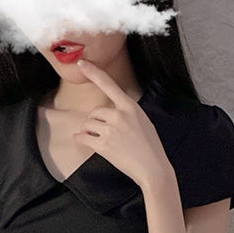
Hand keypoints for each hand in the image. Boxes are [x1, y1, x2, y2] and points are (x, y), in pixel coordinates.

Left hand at [73, 59, 175, 191]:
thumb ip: (125, 113)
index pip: (109, 85)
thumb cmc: (150, 147)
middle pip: (94, 112)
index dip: (94, 72)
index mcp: (130, 107)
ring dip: (89, 131)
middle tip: (105, 133)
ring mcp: (110, 130)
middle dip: (95, 121)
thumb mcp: (143, 121)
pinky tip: (84, 141)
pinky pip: (83, 137)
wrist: (153, 168)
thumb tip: (107, 114)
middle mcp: (119, 115)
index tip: (82, 63)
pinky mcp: (103, 145)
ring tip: (101, 141)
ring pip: (87, 124)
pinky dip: (81, 139)